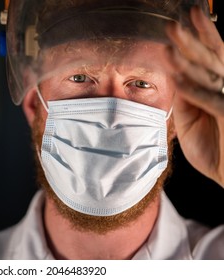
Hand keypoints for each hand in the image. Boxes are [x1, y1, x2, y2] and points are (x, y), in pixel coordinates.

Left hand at [166, 6, 223, 186]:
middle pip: (208, 60)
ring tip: (171, 43)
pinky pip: (211, 101)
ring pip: (210, 75)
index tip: (177, 25)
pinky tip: (178, 79)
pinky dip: (194, 91)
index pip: (206, 60)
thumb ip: (184, 101)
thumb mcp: (190, 123)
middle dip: (189, 41)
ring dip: (189, 59)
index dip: (193, 41)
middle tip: (172, 25)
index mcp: (216, 90)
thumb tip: (173, 79)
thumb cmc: (214, 150)